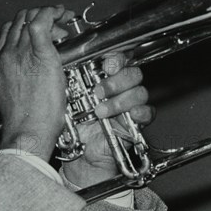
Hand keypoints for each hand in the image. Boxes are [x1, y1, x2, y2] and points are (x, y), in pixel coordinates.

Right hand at [0, 5, 72, 161]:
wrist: (26, 132)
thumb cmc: (25, 122)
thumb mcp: (15, 95)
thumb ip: (20, 77)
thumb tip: (35, 72)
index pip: (8, 32)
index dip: (25, 25)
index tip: (40, 29)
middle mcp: (5, 55)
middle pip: (18, 21)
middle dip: (38, 16)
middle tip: (56, 24)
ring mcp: (20, 53)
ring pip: (30, 17)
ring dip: (48, 13)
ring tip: (62, 20)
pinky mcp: (39, 54)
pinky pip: (42, 21)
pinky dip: (53, 12)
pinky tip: (63, 14)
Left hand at [62, 52, 154, 187]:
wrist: (80, 151)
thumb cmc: (74, 123)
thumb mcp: (68, 97)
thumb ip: (70, 78)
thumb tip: (62, 59)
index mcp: (106, 78)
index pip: (120, 60)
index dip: (117, 59)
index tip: (106, 65)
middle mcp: (121, 89)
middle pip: (133, 74)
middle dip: (115, 82)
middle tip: (98, 92)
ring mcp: (130, 105)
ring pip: (139, 92)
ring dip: (119, 101)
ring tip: (100, 112)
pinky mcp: (137, 123)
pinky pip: (148, 112)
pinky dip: (141, 112)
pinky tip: (129, 115)